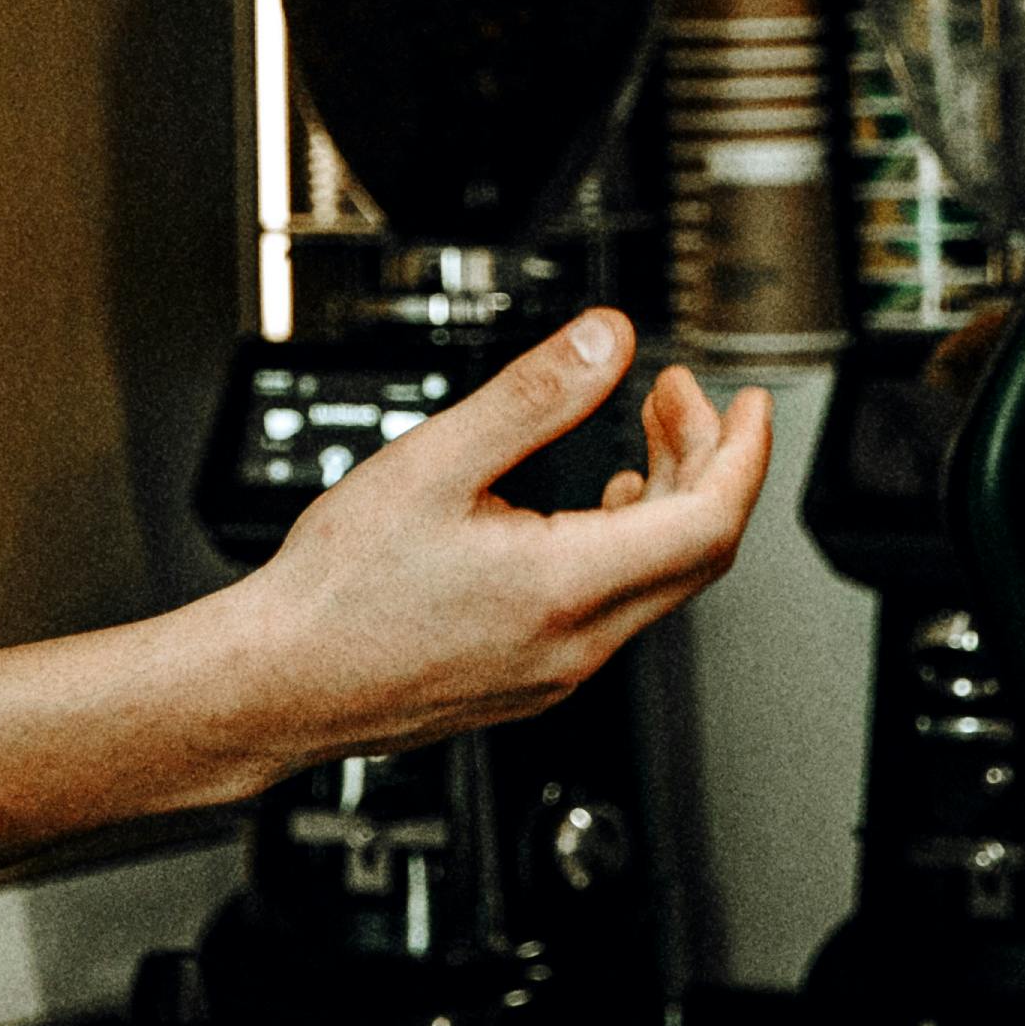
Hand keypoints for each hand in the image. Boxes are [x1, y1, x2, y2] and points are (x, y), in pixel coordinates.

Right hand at [217, 311, 769, 777]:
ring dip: (669, 500)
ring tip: (638, 436)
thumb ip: (535, 396)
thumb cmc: (337, 591)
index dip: (745, 452)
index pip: (711, 521)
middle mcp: (577, 643)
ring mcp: (558, 671)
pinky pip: (616, 609)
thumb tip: (608, 342)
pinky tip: (591, 509)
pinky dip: (629, 545)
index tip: (748, 401)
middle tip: (674, 393)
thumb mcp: (436, 460)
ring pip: (659, 582)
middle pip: (698, 551)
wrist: (276, 683)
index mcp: (565, 588)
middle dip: (706, 459)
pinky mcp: (531, 682)